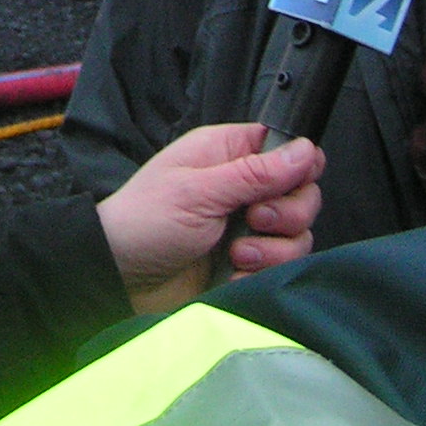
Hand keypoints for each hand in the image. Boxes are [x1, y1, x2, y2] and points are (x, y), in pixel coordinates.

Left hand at [94, 124, 325, 314]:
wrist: (119, 278)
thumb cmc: (145, 220)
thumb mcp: (199, 191)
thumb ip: (255, 173)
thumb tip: (306, 151)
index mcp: (228, 152)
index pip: (288, 148)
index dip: (299, 166)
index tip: (286, 186)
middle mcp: (242, 186)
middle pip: (303, 194)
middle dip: (287, 214)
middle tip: (252, 221)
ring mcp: (246, 226)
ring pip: (296, 234)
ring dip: (272, 249)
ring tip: (234, 255)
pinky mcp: (245, 261)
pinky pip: (279, 266)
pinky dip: (260, 273)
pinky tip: (232, 273)